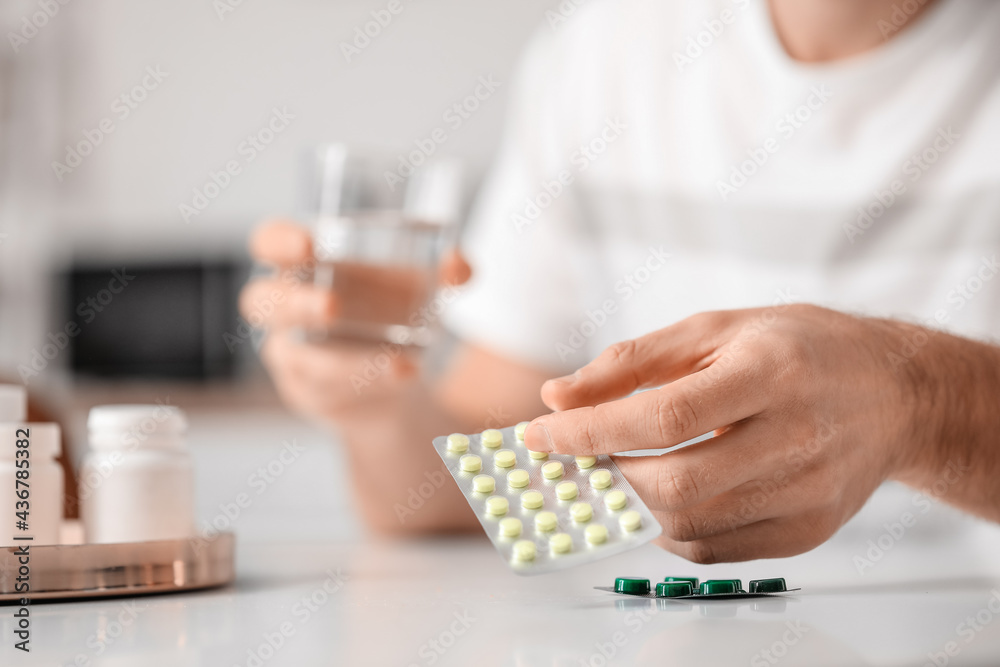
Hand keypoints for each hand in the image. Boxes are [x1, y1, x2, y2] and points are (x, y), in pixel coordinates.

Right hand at [239, 220, 470, 422]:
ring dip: (348, 361)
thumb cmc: (393, 312)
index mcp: (305, 265)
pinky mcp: (308, 392)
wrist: (396, 374)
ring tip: (401, 362)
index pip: (268, 243)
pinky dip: (367, 383)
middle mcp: (287, 309)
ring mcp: (291, 354)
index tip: (305, 244)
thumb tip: (460, 266)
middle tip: (332, 307)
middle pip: (260, 302)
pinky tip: (402, 376)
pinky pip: (325, 391)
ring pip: (300, 359)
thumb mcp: (422, 286)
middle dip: (294, 304)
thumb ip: (445, 270)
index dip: (276, 242)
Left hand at [524, 304, 922, 562]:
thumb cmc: (799, 349)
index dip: (592, 430)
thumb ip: (632, 362)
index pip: (666, 416)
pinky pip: (717, 551)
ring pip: (692, 526)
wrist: (895, 393)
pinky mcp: (809, 531)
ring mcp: (807, 493)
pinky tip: (655, 501)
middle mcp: (797, 437)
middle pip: (678, 484)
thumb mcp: (716, 329)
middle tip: (574, 461)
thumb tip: (556, 397)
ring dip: (631, 509)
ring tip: (610, 477)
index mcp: (772, 372)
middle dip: (607, 478)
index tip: (540, 434)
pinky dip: (668, 532)